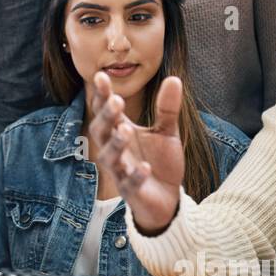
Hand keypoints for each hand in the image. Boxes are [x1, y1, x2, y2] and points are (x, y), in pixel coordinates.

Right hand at [88, 71, 185, 236]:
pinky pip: (130, 183)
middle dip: (106, 116)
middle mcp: (115, 150)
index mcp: (120, 131)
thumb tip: (174, 78)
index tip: (101, 76)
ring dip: (116, 144)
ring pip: (109, 157)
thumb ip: (167, 108)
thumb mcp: (167, 132)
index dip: (102, 95)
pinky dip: (135, 176)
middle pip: (101, 131)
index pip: (105, 110)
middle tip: (116, 101)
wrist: (168, 199)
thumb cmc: (159, 163)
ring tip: (125, 130)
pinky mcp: (131, 192)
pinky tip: (145, 168)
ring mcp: (121, 171)